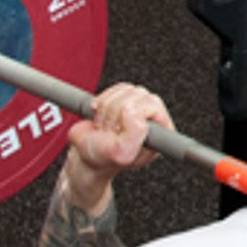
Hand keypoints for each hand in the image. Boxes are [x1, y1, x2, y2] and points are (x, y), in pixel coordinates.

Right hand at [64, 83, 174, 207]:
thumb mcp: (121, 154)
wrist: (85, 154)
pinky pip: (117, 88)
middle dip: (116, 113)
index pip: (155, 107)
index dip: (132, 117)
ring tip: (106, 126)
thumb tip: (133, 108)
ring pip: (127, 90)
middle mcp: (153, 118)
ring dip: (108, 109)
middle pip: (140, 95)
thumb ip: (134, 134)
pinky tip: (101, 116)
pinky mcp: (125, 97)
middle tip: (111, 131)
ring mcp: (139, 106)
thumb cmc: (104, 158)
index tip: (120, 133)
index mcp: (161, 133)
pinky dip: (103, 101)